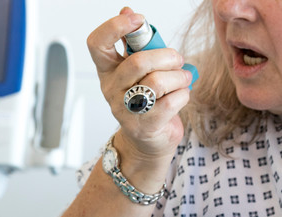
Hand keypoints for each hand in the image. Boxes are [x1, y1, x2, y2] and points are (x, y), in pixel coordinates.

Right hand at [87, 7, 190, 188]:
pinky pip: (171, 102)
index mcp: (108, 70)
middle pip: (138, 62)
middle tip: (177, 59)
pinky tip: (181, 95)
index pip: (97, 44)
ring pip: (157, 82)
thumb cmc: (146, 99)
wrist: (147, 139)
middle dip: (167, 56)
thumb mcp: (138, 70)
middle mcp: (111, 89)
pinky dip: (184, 94)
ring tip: (183, 78)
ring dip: (179, 76)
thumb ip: (135, 43)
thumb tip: (128, 10)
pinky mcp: (144, 126)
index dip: (114, 26)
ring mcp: (125, 110)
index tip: (137, 19)